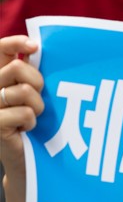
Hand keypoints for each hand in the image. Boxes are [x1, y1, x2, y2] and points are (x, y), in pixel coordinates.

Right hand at [0, 35, 43, 174]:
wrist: (25, 158)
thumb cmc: (33, 122)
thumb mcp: (32, 93)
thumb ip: (30, 73)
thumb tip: (37, 49)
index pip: (0, 49)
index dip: (16, 43)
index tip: (35, 47)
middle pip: (16, 67)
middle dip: (36, 81)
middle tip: (38, 96)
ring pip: (23, 91)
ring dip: (37, 106)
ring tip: (32, 117)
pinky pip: (24, 113)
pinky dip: (32, 122)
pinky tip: (26, 129)